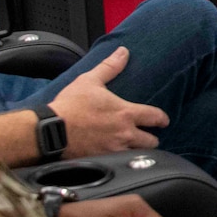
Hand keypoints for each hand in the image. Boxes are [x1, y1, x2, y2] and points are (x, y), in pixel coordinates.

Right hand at [49, 46, 168, 156]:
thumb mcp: (90, 80)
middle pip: (151, 141)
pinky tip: (120, 159)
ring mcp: (114, 150)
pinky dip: (123, 161)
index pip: (155, 117)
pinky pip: (121, 164)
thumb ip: (110, 66)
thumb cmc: (70, 105)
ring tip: (136, 148)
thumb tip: (123, 51)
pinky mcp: (103, 162)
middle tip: (148, 137)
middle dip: (152, 139)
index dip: (162, 119)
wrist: (52, 131)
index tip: (164, 121)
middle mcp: (124, 134)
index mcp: (126, 114)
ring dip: (139, 151)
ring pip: (138, 154)